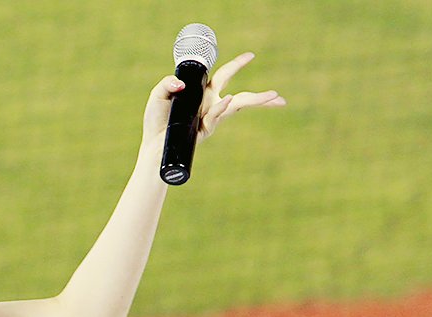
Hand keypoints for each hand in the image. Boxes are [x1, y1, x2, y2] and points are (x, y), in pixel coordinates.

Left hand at [140, 53, 285, 147]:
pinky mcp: (203, 129)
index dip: (237, 65)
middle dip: (260, 96)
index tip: (251, 56)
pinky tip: (229, 99)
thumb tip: (180, 83)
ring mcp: (210, 118)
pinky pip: (215, 115)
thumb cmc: (157, 121)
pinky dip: (221, 106)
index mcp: (204, 93)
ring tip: (273, 97)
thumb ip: (167, 82)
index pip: (225, 75)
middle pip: (241, 97)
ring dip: (256, 100)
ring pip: (236, 106)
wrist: (153, 145)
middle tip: (278, 95)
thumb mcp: (159, 94)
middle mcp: (210, 105)